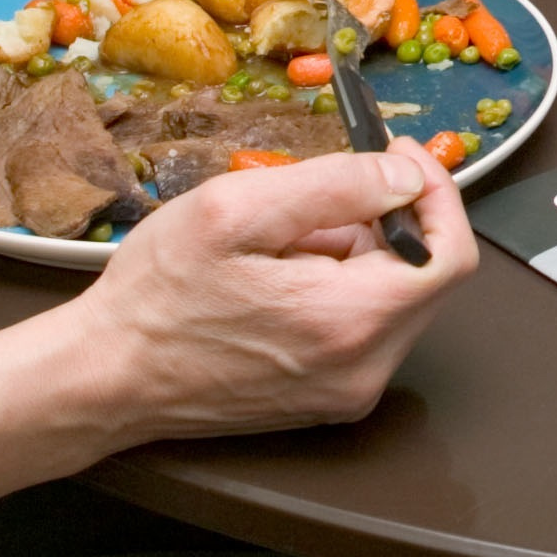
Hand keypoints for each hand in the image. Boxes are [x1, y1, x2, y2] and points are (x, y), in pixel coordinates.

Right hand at [67, 150, 474, 440]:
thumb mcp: (236, 209)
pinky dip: (340, 289)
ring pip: (393, 299)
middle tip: (316, 198)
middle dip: (383, 221)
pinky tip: (279, 279)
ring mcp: (348, 392)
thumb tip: (406, 177)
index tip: (403, 157)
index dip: (439, 194)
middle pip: (424, 275)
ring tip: (280, 244)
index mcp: (350, 322)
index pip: (452, 255)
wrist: (104, 378)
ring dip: (356, 255)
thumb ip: (335, 186)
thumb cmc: (155, 296)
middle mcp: (363, 369)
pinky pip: (365, 328)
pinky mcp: (329, 399)